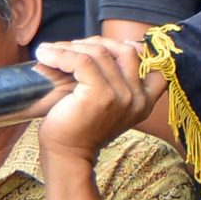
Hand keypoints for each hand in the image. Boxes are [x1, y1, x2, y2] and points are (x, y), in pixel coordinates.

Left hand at [35, 37, 160, 161]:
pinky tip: (44, 55)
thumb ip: (110, 80)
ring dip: (70, 47)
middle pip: (124, 51)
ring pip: (99, 53)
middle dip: (95, 43)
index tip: (106, 48)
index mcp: (144, 102)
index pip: (156, 68)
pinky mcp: (101, 95)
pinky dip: (60, 54)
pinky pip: (82, 61)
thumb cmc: (78, 129)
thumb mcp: (104, 103)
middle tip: (70, 48)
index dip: (133, 50)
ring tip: (50, 51)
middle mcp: (138, 99)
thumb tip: (94, 45)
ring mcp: (122, 96)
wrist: (67, 156)